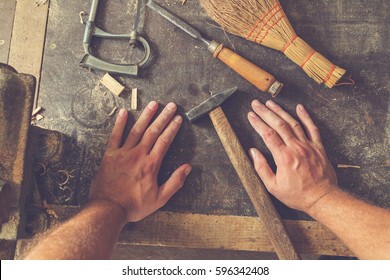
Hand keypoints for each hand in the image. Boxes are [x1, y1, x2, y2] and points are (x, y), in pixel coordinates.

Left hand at [89, 101, 191, 221]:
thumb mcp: (160, 199)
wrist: (108, 208)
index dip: (172, 128)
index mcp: (151, 164)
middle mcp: (138, 154)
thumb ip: (175, 182)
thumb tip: (187, 168)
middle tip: (171, 105)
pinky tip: (124, 112)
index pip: (165, 141)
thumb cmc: (134, 205)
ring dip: (146, 116)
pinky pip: (115, 136)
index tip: (178, 118)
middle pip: (153, 131)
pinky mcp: (110, 155)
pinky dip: (119, 123)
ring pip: (136, 130)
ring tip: (153, 104)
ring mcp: (123, 153)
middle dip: (163, 117)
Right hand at [247, 100, 337, 212]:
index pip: (267, 134)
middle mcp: (296, 148)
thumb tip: (252, 152)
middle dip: (266, 112)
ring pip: (293, 123)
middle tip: (256, 104)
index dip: (258, 123)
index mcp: (283, 157)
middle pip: (278, 125)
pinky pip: (312, 128)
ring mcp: (308, 146)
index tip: (250, 115)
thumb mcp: (273, 187)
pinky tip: (299, 107)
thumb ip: (261, 168)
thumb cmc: (297, 195)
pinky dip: (305, 116)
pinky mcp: (318, 147)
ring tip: (271, 103)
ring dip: (281, 111)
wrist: (322, 198)